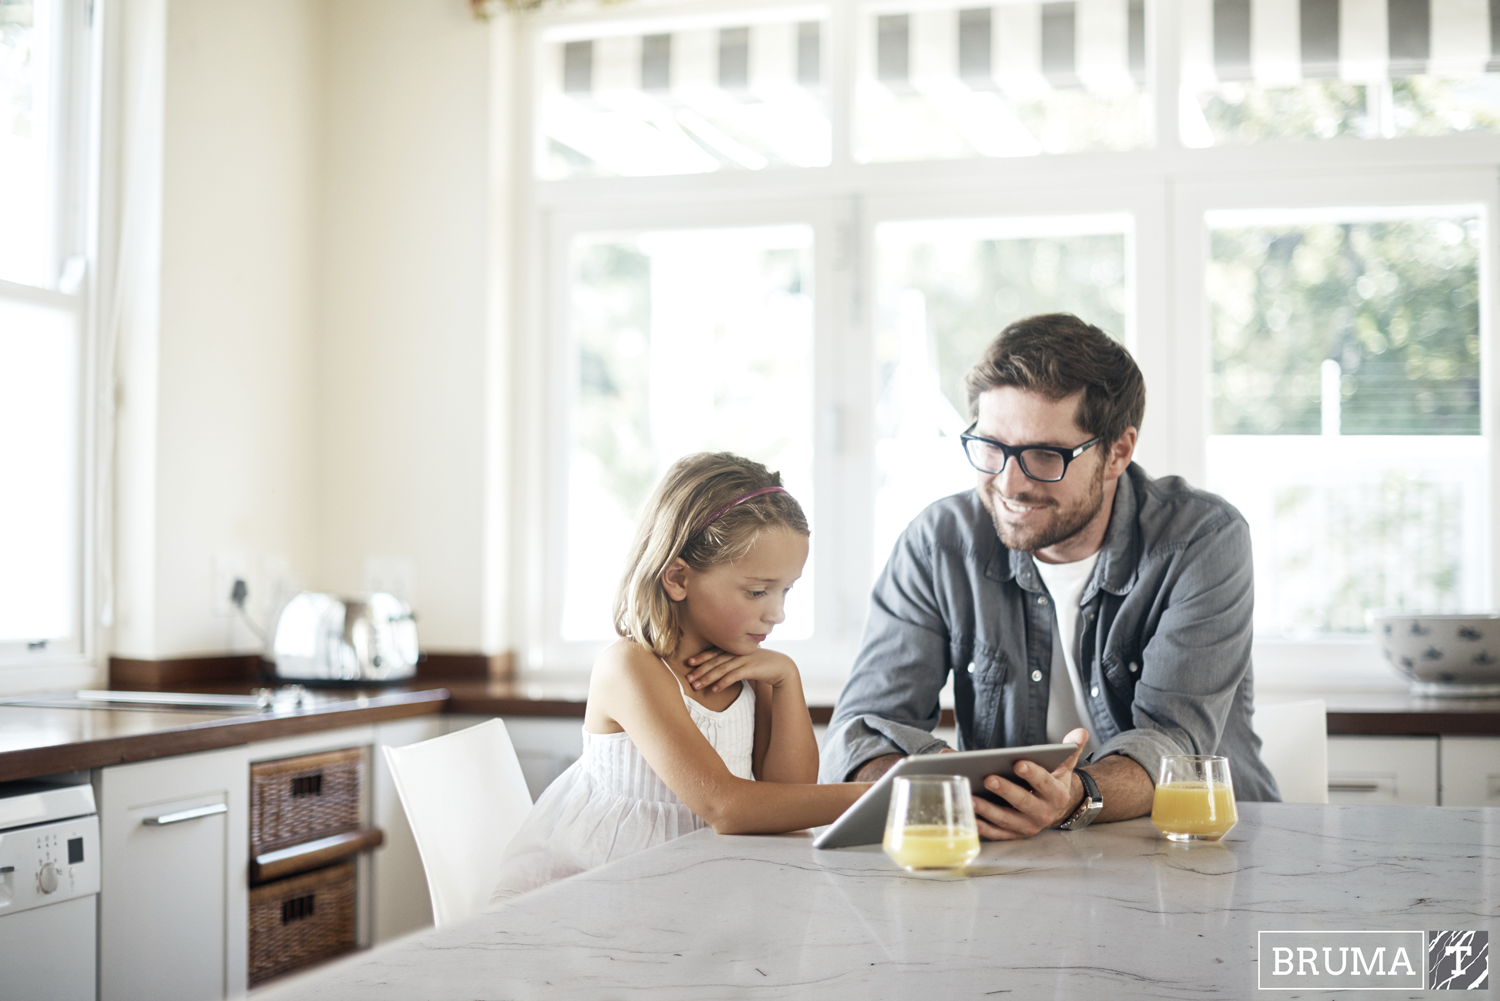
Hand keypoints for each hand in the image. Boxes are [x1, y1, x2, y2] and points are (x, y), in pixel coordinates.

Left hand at [683, 647, 796, 692]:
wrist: (782, 667)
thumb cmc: (761, 665)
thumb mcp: (745, 660)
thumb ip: (732, 661)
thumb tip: (717, 668)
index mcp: (735, 648)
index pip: (715, 651)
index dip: (701, 656)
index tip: (689, 662)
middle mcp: (738, 652)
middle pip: (715, 660)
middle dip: (700, 669)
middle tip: (688, 678)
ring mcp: (744, 659)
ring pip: (722, 668)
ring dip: (708, 678)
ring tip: (696, 686)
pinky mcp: (751, 668)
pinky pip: (734, 676)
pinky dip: (723, 682)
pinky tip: (715, 689)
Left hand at [971, 727, 1088, 840]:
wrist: (1057, 810)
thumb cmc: (1053, 782)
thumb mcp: (1064, 766)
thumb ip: (1071, 748)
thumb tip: (1080, 732)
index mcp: (1056, 794)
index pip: (1045, 783)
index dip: (1033, 773)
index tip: (1018, 763)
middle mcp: (1043, 813)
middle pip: (1023, 802)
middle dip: (1006, 791)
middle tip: (988, 778)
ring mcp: (1027, 826)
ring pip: (1006, 820)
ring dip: (987, 810)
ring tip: (969, 797)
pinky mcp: (1013, 835)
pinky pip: (995, 833)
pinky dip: (981, 826)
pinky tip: (967, 815)